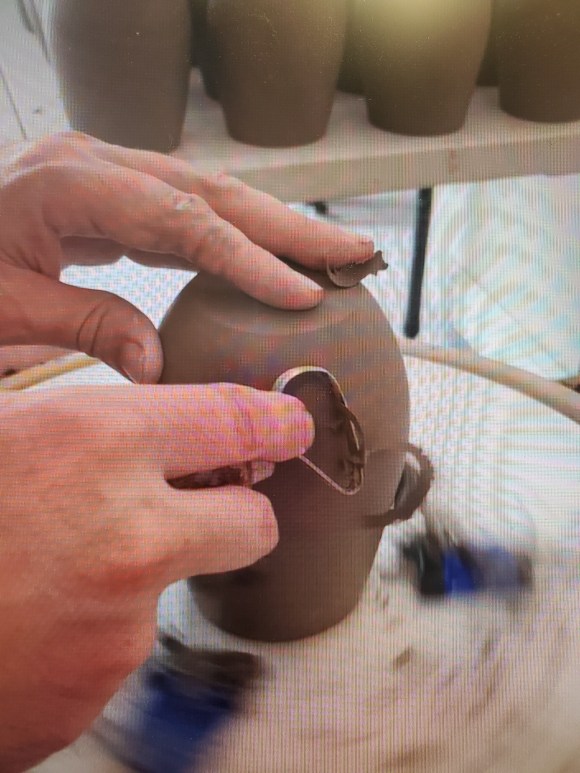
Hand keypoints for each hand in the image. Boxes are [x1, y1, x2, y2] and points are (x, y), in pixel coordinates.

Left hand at [0, 132, 372, 382]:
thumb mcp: (9, 311)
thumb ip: (88, 328)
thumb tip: (162, 368)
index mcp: (70, 185)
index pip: (182, 220)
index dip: (248, 258)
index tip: (302, 293)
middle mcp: (99, 164)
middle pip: (214, 192)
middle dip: (289, 227)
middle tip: (356, 253)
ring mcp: (108, 171)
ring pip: (210, 194)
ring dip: (274, 225)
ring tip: (333, 253)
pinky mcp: (113, 190)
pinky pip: (188, 207)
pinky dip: (236, 232)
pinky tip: (269, 253)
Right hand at [0, 383, 313, 770]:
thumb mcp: (5, 425)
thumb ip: (91, 422)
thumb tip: (164, 425)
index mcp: (98, 441)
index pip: (241, 423)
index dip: (278, 424)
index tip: (295, 428)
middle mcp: (130, 531)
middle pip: (253, 522)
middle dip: (233, 512)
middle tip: (193, 505)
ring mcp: (121, 623)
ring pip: (178, 584)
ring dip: (140, 572)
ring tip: (52, 564)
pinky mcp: (98, 687)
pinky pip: (124, 642)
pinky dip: (94, 627)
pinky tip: (34, 614)